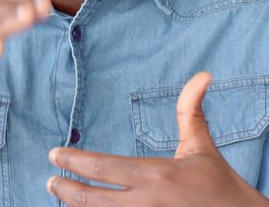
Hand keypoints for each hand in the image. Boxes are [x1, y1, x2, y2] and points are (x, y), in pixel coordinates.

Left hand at [46, 72, 268, 206]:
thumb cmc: (218, 183)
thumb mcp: (201, 146)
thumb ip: (191, 110)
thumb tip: (203, 75)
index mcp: (156, 175)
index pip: (102, 168)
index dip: (73, 161)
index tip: (54, 155)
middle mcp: (147, 203)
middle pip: (91, 199)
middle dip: (64, 189)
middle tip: (50, 181)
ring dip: (75, 206)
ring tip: (61, 194)